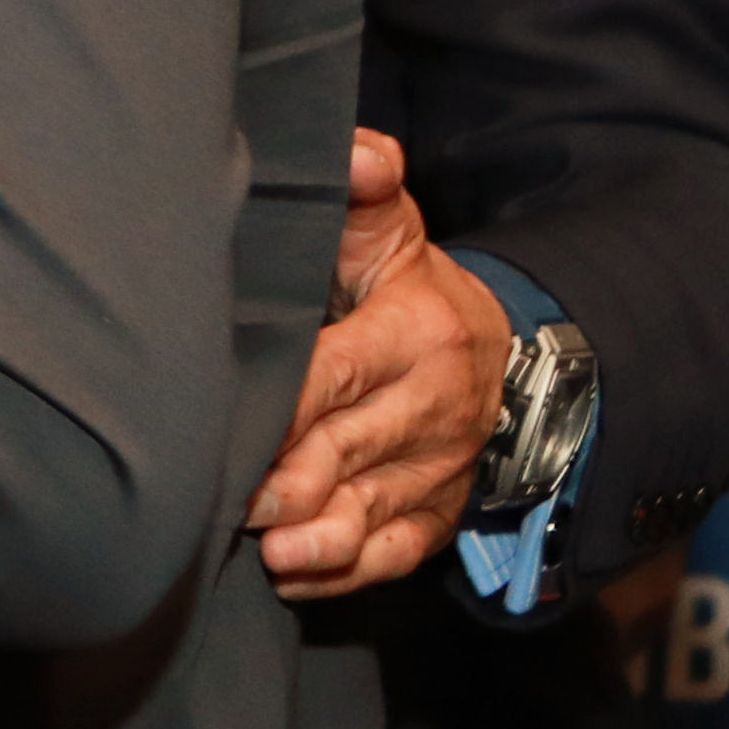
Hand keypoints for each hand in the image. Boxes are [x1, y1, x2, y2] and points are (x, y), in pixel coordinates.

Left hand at [252, 128, 503, 599]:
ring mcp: (436, 469)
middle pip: (350, 449)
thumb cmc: (409, 287)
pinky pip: (396, 553)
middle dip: (292, 479)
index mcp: (413, 335)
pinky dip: (347, 571)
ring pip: (374, 512)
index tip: (228, 420)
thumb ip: (367, 189)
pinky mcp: (436, 514)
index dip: (287, 403)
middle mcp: (431, 408)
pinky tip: (294, 575)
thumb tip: (354, 153)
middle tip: (231, 499)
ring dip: (320, 537)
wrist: (500, 355)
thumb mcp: (392, 231)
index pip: (338, 372)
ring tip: (270, 550)